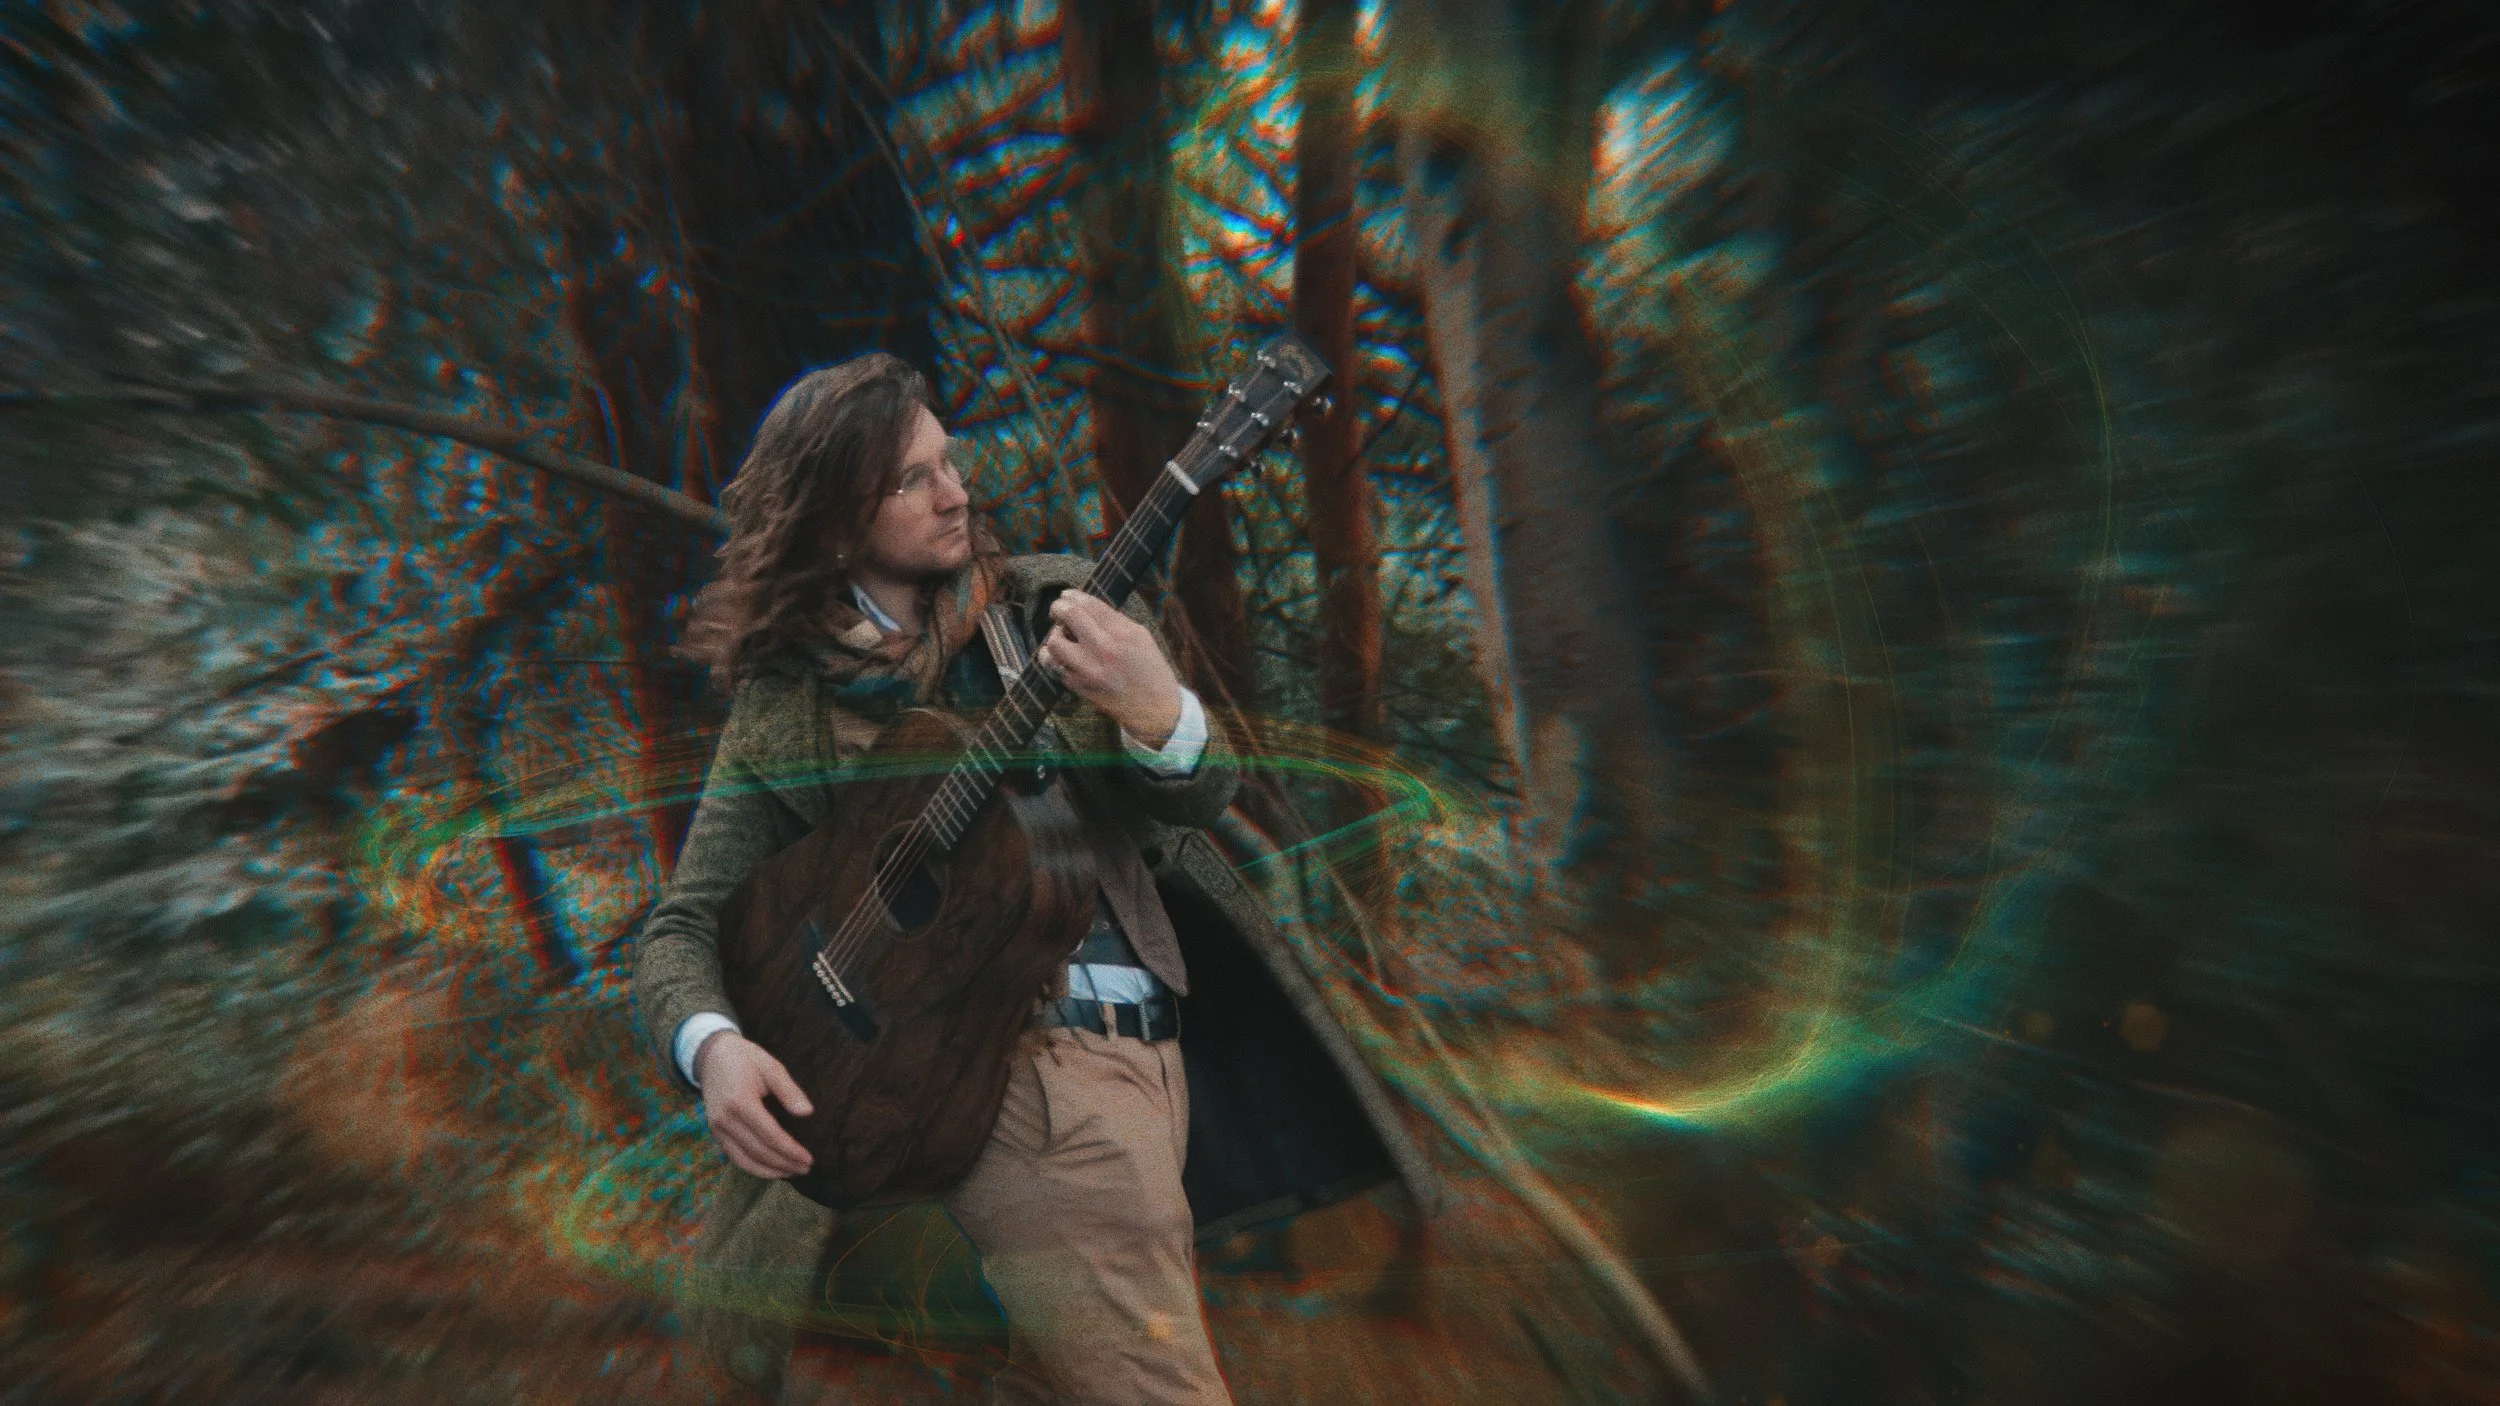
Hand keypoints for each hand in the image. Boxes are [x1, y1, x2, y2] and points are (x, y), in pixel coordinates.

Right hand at [695, 1030, 815, 1178]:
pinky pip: (734, 1156)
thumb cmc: (746, 1059)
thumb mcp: (771, 1067)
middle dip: (784, 1164)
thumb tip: (808, 1113)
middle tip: (806, 1169)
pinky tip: (771, 1168)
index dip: (790, 1151)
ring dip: (769, 1171)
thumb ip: (789, 1091)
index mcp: (741, 1102)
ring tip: (791, 1173)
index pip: (770, 1136)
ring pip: (744, 1160)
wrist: (713, 1056)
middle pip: (758, 1151)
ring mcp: (717, 1128)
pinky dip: (753, 1167)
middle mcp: (725, 1119)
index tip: (809, 1159)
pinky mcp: (715, 1132)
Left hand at [1035, 592, 1183, 748]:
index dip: (1072, 596)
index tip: (1066, 596)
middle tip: (1057, 611)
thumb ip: (1114, 620)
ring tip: (1063, 638)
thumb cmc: (1149, 669)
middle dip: (1058, 608)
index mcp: (1124, 633)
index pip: (1089, 604)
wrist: (1155, 709)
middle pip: (1069, 616)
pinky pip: (1053, 666)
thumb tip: (1085, 606)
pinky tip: (1061, 657)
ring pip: (1054, 642)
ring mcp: (1089, 670)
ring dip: (1054, 636)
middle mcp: (1105, 649)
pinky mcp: (1078, 686)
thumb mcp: (1141, 637)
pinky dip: (1053, 658)